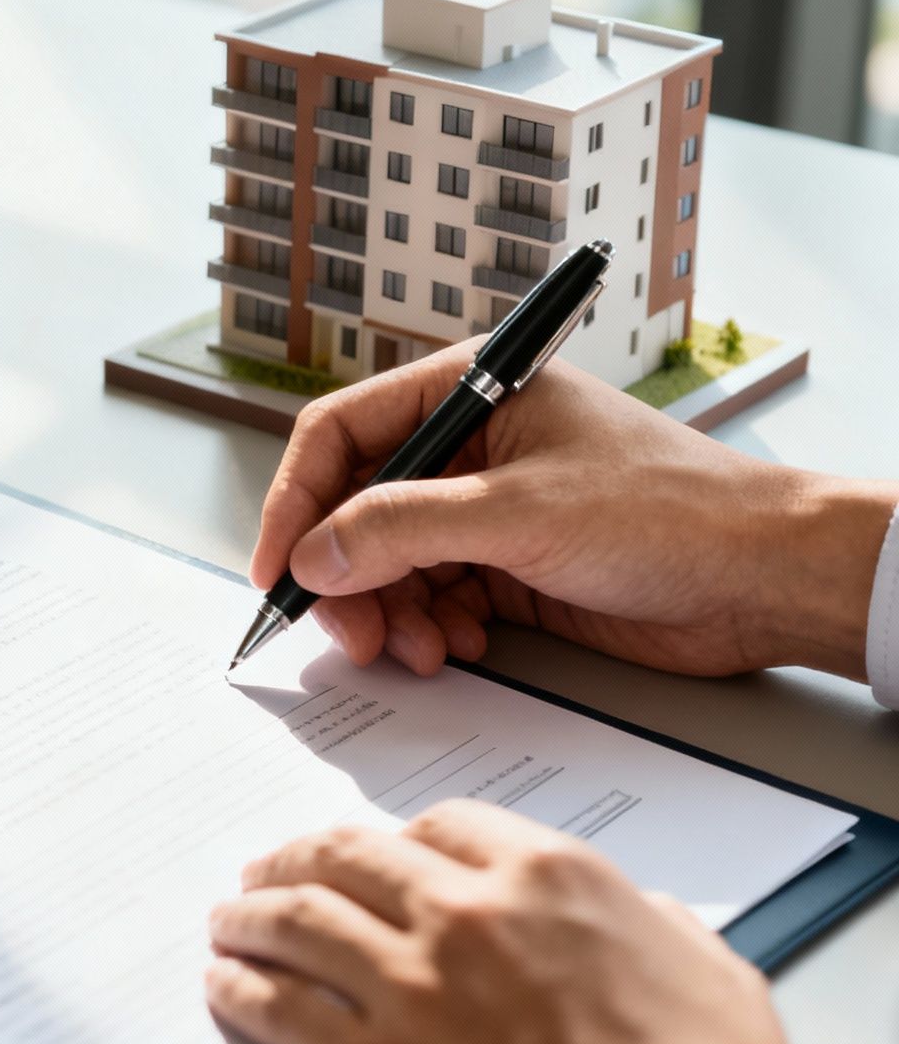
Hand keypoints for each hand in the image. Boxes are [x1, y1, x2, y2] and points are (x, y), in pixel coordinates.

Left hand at [204, 800, 788, 1043]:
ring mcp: (414, 984)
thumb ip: (652, 921)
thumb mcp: (705, 966)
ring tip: (228, 921)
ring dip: (249, 916)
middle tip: (265, 870)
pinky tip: (224, 983)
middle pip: (349, 856)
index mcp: (545, 874)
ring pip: (298, 920)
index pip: (441, 823)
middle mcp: (465, 912)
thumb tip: (643, 915)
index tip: (368, 852)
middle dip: (296, 859)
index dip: (394, 838)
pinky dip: (239, 988)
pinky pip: (279, 1007)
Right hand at [252, 341, 897, 679]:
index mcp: (469, 395)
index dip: (296, 501)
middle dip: (345, 575)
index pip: (340, 434)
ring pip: (387, 564)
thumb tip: (315, 554)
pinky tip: (457, 646)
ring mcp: (485, 511)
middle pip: (355, 508)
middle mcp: (468, 449)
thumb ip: (403, 529)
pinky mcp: (506, 568)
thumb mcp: (519, 513)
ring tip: (416, 649)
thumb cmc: (673, 511)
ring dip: (387, 613)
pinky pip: (428, 599)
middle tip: (349, 632)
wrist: (765, 580)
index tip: (278, 568)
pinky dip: (427, 629)